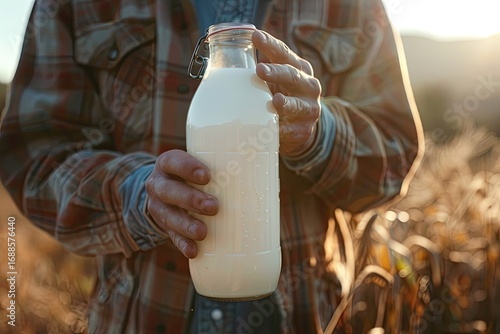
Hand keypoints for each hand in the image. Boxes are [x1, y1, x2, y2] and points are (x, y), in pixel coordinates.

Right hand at [145, 150, 218, 257]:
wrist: (166, 190)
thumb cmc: (194, 174)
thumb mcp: (199, 163)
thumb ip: (221, 165)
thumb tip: (265, 169)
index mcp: (168, 164)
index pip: (173, 162)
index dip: (187, 168)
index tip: (207, 176)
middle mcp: (159, 185)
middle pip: (169, 191)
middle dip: (191, 199)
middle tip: (213, 207)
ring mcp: (158, 207)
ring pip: (168, 216)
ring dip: (186, 225)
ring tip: (203, 232)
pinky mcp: (163, 226)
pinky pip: (171, 236)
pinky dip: (182, 244)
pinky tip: (194, 251)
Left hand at [253, 29, 321, 156]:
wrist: (301, 126)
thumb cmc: (282, 95)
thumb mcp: (276, 80)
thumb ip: (260, 69)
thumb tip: (227, 54)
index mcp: (299, 68)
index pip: (283, 53)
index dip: (270, 44)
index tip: (255, 36)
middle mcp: (308, 86)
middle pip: (292, 75)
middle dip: (276, 72)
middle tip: (260, 69)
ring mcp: (309, 108)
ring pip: (297, 105)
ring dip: (286, 103)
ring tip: (276, 101)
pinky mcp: (304, 130)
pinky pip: (292, 131)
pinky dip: (283, 130)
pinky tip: (276, 129)